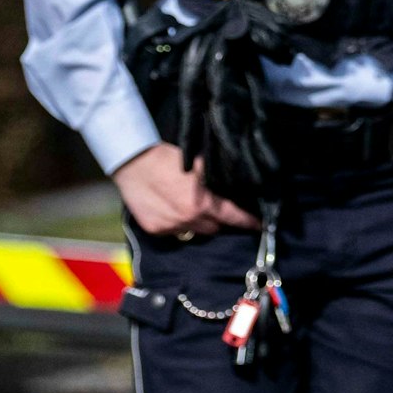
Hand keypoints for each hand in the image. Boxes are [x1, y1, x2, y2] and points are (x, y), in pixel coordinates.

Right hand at [112, 143, 260, 235]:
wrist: (133, 163)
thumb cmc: (168, 159)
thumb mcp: (200, 165)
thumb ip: (217, 180)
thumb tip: (237, 185)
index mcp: (203, 204)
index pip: (235, 219)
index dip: (249, 222)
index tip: (259, 226)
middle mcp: (188, 219)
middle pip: (216, 228)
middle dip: (219, 220)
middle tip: (217, 208)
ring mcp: (171, 227)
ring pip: (196, 232)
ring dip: (199, 223)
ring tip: (193, 208)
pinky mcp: (156, 230)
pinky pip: (176, 232)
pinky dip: (179, 224)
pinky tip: (174, 209)